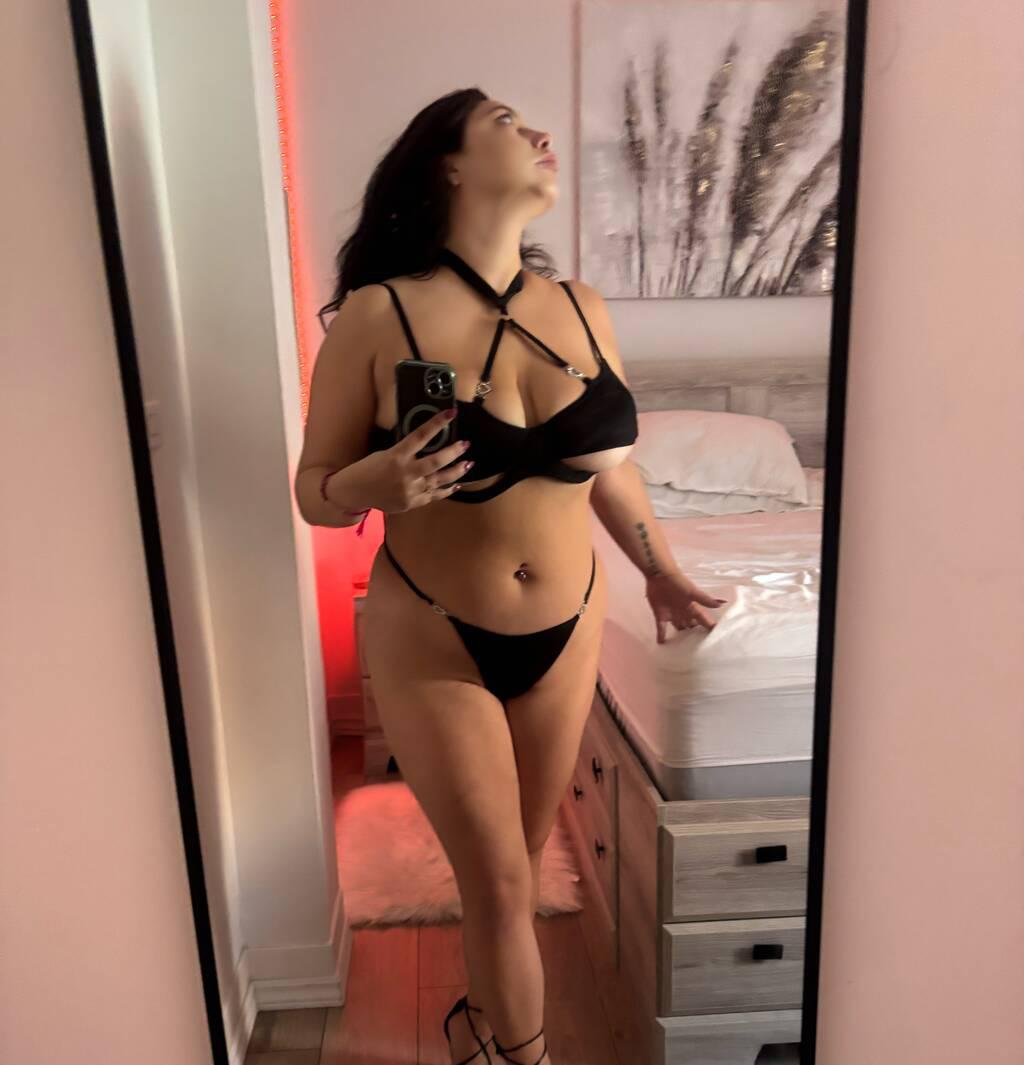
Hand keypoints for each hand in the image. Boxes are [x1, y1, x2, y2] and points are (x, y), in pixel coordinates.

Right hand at [339, 408, 472, 513]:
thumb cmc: (368, 469)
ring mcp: (410, 490)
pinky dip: (446, 490)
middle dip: (453, 452)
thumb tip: (426, 445)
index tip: (451, 413)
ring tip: (468, 464)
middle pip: (436, 462)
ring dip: (456, 472)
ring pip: (439, 480)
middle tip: (464, 444)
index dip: (437, 423)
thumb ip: (405, 453)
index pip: (420, 436)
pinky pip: (434, 496)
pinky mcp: (412, 502)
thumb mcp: (384, 454)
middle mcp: (406, 473)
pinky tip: (457, 485)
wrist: (355, 493)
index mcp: (396, 456)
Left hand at [645, 570, 728, 642]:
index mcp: (692, 608)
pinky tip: (661, 644)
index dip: (708, 627)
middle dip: (693, 634)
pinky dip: (661, 635)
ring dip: (679, 636)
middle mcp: (683, 613)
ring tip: (682, 649)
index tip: (715, 637)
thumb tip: (721, 604)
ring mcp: (671, 615)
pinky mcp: (660, 615)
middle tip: (698, 647)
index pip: (703, 619)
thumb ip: (705, 600)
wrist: (660, 576)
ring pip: (678, 628)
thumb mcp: (693, 592)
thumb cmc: (678, 583)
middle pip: (690, 626)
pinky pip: (661, 628)